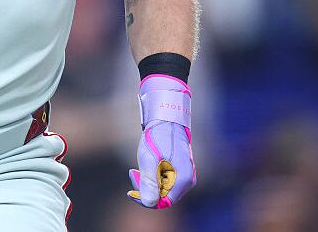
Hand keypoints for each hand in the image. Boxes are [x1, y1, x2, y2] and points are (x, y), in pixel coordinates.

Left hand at [127, 74, 195, 208]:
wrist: (166, 114)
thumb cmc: (158, 135)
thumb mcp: (149, 158)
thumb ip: (149, 181)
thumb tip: (149, 203)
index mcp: (183, 180)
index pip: (164, 201)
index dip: (146, 199)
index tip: (131, 190)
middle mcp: (187, 180)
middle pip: (164, 195)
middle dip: (146, 188)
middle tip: (132, 173)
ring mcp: (184, 174)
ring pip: (163, 187)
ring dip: (148, 181)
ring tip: (136, 168)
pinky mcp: (178, 168)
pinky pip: (164, 179)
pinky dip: (152, 175)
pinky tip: (144, 163)